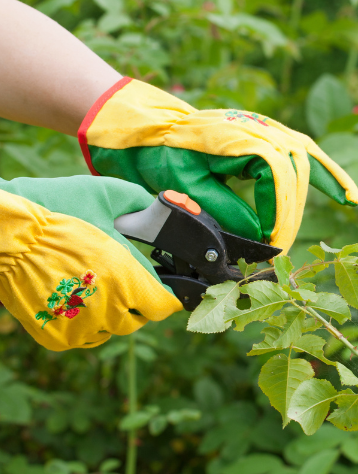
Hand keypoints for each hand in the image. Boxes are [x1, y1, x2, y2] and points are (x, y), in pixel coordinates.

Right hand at [0, 176, 181, 350]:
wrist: (6, 236)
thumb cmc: (56, 214)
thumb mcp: (109, 196)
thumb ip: (144, 206)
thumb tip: (165, 209)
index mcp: (126, 280)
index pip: (163, 305)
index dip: (165, 296)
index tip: (164, 290)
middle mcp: (108, 311)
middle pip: (139, 319)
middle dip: (137, 303)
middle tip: (126, 284)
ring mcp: (82, 328)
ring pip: (113, 330)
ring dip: (112, 314)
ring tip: (97, 289)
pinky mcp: (58, 339)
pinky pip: (86, 337)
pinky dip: (87, 323)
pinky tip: (79, 301)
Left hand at [78, 78, 357, 250]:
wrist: (143, 127)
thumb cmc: (155, 155)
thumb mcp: (181, 187)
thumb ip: (222, 211)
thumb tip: (259, 237)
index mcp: (239, 137)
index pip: (277, 178)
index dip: (280, 214)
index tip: (272, 244)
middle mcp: (258, 127)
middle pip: (295, 171)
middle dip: (293, 212)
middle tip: (282, 246)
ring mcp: (264, 128)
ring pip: (304, 159)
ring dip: (322, 186)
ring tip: (341, 210)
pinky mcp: (265, 135)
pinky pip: (303, 152)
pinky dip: (326, 172)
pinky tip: (347, 196)